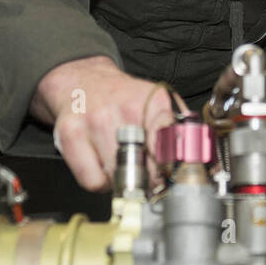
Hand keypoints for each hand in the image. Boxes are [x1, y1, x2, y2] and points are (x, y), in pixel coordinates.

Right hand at [30, 56, 175, 191]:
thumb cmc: (121, 98)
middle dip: (149, 179)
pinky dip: (99, 183)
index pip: (170, 145)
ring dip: (122, 181)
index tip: (169, 178)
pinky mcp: (70, 135)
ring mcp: (95, 121)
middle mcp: (124, 109)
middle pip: (146, 168)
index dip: (171, 170)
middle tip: (146, 176)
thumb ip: (178, 127)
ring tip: (121, 167)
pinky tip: (102, 167)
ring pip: (118, 178)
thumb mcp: (156, 102)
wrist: (82, 81)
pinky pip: (92, 181)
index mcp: (153, 102)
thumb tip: (195, 158)